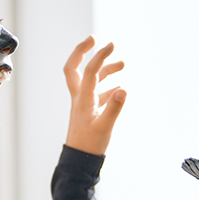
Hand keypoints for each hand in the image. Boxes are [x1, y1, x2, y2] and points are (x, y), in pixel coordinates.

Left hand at [63, 36, 125, 155]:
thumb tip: (123, 89)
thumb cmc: (90, 145)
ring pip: (91, 79)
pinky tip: (119, 87)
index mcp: (83, 98)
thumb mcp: (104, 127)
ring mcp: (84, 103)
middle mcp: (81, 97)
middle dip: (83, 51)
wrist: (80, 160)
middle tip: (95, 39)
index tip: (111, 45)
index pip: (90, 71)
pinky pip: (97, 92)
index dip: (100, 56)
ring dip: (104, 69)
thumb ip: (114, 108)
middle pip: (74, 68)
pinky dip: (108, 85)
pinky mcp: (89, 110)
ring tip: (122, 64)